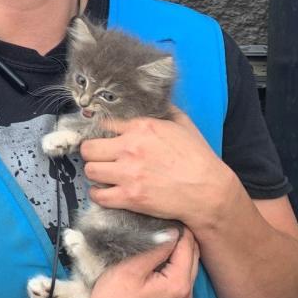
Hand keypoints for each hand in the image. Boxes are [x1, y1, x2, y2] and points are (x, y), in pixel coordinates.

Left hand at [79, 107, 234, 230]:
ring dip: (95, 174)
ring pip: (90, 170)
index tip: (101, 139)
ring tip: (105, 176)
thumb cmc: (199, 159)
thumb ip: (166, 110)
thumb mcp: (184, 125)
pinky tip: (107, 192)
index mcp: (142, 127)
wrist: (209, 192)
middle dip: (92, 153)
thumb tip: (156, 100)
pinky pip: (98, 195)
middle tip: (101, 159)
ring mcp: (128, 173)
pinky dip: (99, 195)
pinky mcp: (130, 197)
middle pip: (88, 148)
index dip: (100, 133)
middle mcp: (131, 147)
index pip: (103, 124)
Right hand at [81, 228, 199, 297]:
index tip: (166, 212)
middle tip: (163, 220)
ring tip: (160, 235)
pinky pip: (181, 280)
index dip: (178, 226)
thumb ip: (156, 248)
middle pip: (192, 257)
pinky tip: (160, 257)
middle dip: (182, 237)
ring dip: (179, 251)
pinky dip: (175, 266)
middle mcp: (187, 296)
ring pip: (188, 268)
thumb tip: (173, 231)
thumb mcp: (131, 268)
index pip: (187, 245)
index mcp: (179, 284)